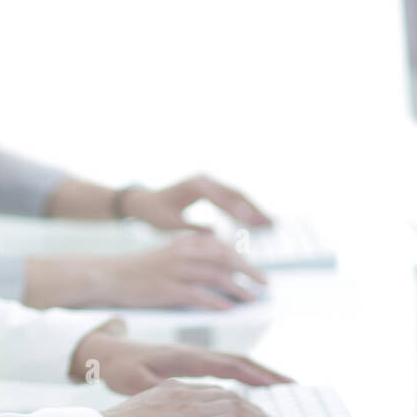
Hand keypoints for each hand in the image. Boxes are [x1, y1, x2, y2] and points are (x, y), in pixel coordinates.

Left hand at [71, 321, 292, 394]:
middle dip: (269, 374)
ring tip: (282, 388)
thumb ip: (158, 391)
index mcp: (187, 357)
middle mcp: (195, 353)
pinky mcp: (191, 362)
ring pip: (235, 363)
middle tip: (295, 387)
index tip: (280, 385)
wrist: (106, 352)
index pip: (231, 365)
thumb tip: (179, 399)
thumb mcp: (135, 382)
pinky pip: (224, 367)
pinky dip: (243, 375)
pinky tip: (252, 387)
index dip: (257, 375)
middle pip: (241, 361)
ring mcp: (194, 356)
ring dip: (259, 374)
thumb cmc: (120, 367)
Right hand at [101, 380, 285, 416]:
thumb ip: (164, 416)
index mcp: (171, 388)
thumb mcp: (145, 415)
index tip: (248, 409)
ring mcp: (188, 406)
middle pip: (228, 395)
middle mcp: (183, 391)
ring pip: (234, 406)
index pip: (211, 390)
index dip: (233, 400)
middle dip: (253, 406)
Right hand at [104, 232, 267, 309]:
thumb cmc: (138, 271)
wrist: (108, 276)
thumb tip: (220, 272)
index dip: (243, 258)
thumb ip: (191, 258)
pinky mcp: (166, 289)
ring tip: (252, 299)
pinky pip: (198, 295)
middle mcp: (182, 253)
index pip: (221, 246)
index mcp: (183, 243)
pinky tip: (228, 309)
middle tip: (264, 284)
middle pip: (225, 258)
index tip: (256, 271)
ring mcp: (174, 270)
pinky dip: (216, 301)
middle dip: (248, 271)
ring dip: (238, 288)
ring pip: (216, 276)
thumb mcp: (167, 255)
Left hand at [122, 174, 273, 230]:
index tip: (252, 223)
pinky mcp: (211, 186)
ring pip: (237, 194)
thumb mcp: (170, 225)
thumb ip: (191, 230)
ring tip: (270, 223)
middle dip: (254, 209)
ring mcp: (209, 181)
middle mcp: (204, 179)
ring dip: (254, 208)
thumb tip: (214, 237)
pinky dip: (245, 207)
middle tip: (270, 224)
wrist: (145, 201)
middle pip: (235, 193)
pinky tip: (256, 220)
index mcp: (194, 186)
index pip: (221, 198)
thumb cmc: (155, 214)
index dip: (238, 210)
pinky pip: (232, 196)